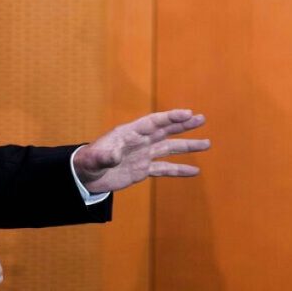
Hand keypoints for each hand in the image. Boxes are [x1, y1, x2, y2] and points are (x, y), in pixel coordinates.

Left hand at [73, 109, 209, 193]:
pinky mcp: (143, 169)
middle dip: (183, 124)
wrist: (85, 176)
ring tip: (206, 143)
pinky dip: (179, 169)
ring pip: (170, 148)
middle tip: (202, 119)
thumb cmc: (88, 163)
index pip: (154, 122)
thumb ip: (105, 156)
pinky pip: (165, 169)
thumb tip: (115, 155)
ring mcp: (144, 155)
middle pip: (166, 130)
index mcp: (130, 133)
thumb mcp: (94, 159)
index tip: (187, 114)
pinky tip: (194, 171)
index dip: (170, 117)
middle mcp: (140, 141)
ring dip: (187, 146)